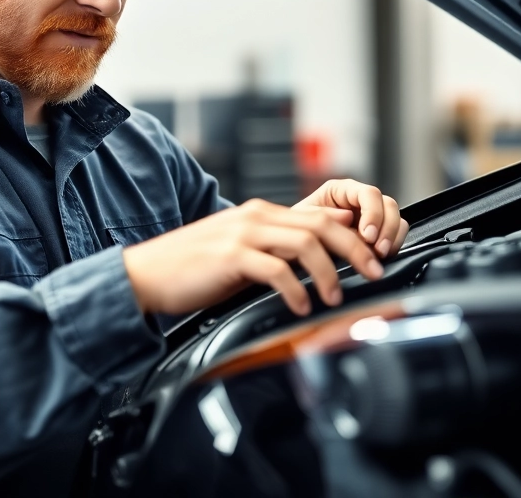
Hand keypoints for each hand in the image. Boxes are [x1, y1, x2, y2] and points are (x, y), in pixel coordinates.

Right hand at [121, 199, 385, 316]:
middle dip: (355, 250)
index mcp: (260, 214)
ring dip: (329, 271)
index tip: (373, 258)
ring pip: (305, 242)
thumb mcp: (239, 252)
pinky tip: (300, 305)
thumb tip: (313, 261)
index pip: (320, 216)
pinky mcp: (231, 257)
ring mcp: (243, 235)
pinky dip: (295, 289)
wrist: (146, 274)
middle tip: (374, 274)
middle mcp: (255, 218)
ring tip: (335, 296)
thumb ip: (273, 249)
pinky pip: (276, 269)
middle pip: (321, 225)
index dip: (353, 236)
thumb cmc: (192, 268)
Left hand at [294, 179, 408, 258]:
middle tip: (378, 250)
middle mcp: (359, 201)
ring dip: (392, 239)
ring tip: (380, 256)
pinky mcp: (376, 236)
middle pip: (388, 205)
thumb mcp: (303, 219)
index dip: (373, 213)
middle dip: (387, 229)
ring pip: (396, 220)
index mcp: (342, 191)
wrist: (293, 249)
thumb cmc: (295, 229)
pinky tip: (380, 258)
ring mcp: (371, 218)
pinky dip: (393, 246)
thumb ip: (324, 215)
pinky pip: (396, 236)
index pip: (369, 194)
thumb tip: (348, 217)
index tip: (367, 236)